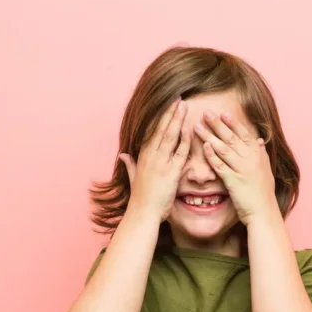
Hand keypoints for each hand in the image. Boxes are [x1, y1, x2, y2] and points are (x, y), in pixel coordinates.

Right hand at [119, 99, 190, 221]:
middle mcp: (150, 156)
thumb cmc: (140, 198)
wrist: (142, 213)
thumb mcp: (132, 178)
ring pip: (169, 136)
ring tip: (182, 105)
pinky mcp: (170, 172)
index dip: (160, 117)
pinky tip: (188, 128)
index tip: (167, 105)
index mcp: (143, 156)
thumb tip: (122, 155)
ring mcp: (160, 163)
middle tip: (177, 98)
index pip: (153, 131)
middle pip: (161, 129)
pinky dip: (184, 140)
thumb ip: (129, 165)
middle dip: (169, 112)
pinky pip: (179, 152)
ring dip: (176, 119)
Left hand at [194, 110, 276, 224]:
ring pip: (223, 148)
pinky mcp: (234, 181)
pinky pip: (220, 166)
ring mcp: (242, 169)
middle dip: (218, 124)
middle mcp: (250, 159)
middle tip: (206, 112)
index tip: (223, 112)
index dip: (233, 123)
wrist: (264, 212)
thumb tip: (259, 140)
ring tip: (198, 126)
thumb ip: (261, 153)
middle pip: (231, 137)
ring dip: (210, 136)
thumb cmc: (264, 193)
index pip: (244, 134)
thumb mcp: (266, 170)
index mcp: (258, 155)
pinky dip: (212, 156)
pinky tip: (204, 147)